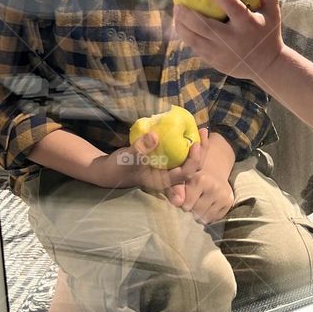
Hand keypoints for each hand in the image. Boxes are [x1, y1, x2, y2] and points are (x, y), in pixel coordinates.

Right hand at [92, 126, 208, 202]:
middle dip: (202, 151)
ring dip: (197, 146)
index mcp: (165, 181)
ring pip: (189, 160)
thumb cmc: (120, 168)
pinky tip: (188, 131)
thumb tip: (155, 136)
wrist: (109, 170)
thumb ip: (141, 148)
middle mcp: (170, 177)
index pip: (186, 173)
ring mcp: (168, 169)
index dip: (193, 160)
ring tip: (201, 130)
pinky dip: (186, 144)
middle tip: (203, 131)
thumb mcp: (128, 158)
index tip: (195, 144)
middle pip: (193, 167)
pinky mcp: (164, 161)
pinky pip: (180, 153)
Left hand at [172, 0, 283, 83]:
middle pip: (204, 26)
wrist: (268, 65)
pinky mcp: (215, 61)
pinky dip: (187, 36)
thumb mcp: (273, 11)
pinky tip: (181, 27)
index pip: (233, 7)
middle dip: (187, 14)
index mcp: (248, 25)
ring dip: (181, 26)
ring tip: (176, 13)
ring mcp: (222, 53)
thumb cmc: (268, 33)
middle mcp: (233, 39)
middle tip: (178, 3)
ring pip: (195, 39)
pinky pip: (196, 47)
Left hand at [177, 168, 234, 224]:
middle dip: (192, 210)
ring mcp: (223, 195)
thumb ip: (174, 190)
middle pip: (196, 213)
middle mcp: (214, 187)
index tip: (184, 197)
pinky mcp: (229, 202)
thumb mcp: (180, 180)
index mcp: (200, 179)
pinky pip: (214, 219)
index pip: (186, 205)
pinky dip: (209, 216)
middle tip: (193, 201)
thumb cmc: (191, 179)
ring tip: (200, 204)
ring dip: (200, 215)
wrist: (213, 173)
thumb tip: (177, 203)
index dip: (183, 204)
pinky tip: (209, 206)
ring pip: (205, 219)